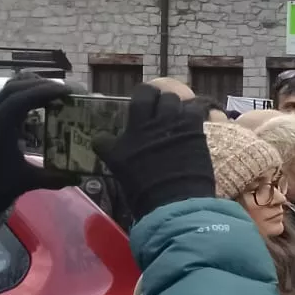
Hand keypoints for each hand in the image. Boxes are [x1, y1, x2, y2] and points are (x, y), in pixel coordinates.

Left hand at [0, 75, 72, 219]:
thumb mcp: (26, 181)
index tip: (67, 92)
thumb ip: (53, 178)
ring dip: (34, 85)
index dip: (43, 91)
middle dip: (42, 85)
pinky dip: (26, 92)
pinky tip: (41, 100)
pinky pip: (7, 95)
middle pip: (14, 87)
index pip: (18, 100)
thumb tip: (80, 176)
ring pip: (9, 88)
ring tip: (57, 92)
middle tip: (67, 91)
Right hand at [94, 85, 215, 220]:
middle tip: (159, 105)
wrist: (174, 201)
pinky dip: (193, 112)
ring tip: (177, 114)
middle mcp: (144, 126)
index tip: (142, 104)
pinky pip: (194, 109)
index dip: (138, 100)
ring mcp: (169, 125)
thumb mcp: (120, 169)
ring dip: (175, 104)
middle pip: (150, 94)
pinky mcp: (192, 129)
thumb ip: (112, 150)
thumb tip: (101, 139)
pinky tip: (193, 121)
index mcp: (124, 140)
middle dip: (155, 96)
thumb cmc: (146, 193)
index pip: (123, 110)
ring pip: (173, 99)